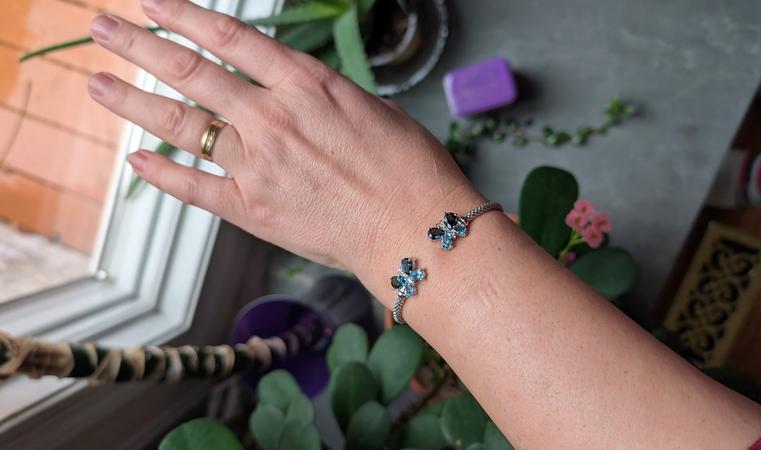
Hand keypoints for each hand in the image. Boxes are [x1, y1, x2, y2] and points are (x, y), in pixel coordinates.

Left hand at [87, 0, 480, 277]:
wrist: (416, 230)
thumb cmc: (410, 169)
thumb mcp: (373, 109)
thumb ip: (324, 98)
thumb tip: (298, 94)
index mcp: (306, 84)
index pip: (229, 38)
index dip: (184, 16)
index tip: (152, 3)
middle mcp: (273, 116)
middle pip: (190, 71)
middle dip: (138, 45)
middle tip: (102, 28)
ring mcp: (257, 163)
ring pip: (180, 123)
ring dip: (132, 100)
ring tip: (96, 83)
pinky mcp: (252, 209)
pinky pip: (194, 187)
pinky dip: (161, 173)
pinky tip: (134, 160)